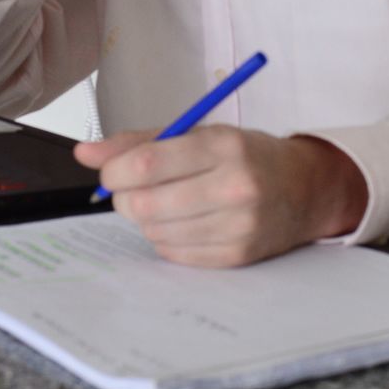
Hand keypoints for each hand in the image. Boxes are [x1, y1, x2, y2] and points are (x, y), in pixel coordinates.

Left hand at [73, 127, 367, 266]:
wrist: (305, 189)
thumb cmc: (243, 155)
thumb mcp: (198, 132)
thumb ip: (138, 142)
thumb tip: (84, 154)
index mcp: (223, 146)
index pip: (148, 164)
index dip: (114, 171)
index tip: (109, 173)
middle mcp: (235, 186)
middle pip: (145, 204)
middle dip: (124, 199)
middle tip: (132, 190)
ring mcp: (239, 226)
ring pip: (155, 231)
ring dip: (145, 218)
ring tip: (164, 202)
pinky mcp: (237, 256)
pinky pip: (173, 253)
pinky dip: (165, 238)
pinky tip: (181, 221)